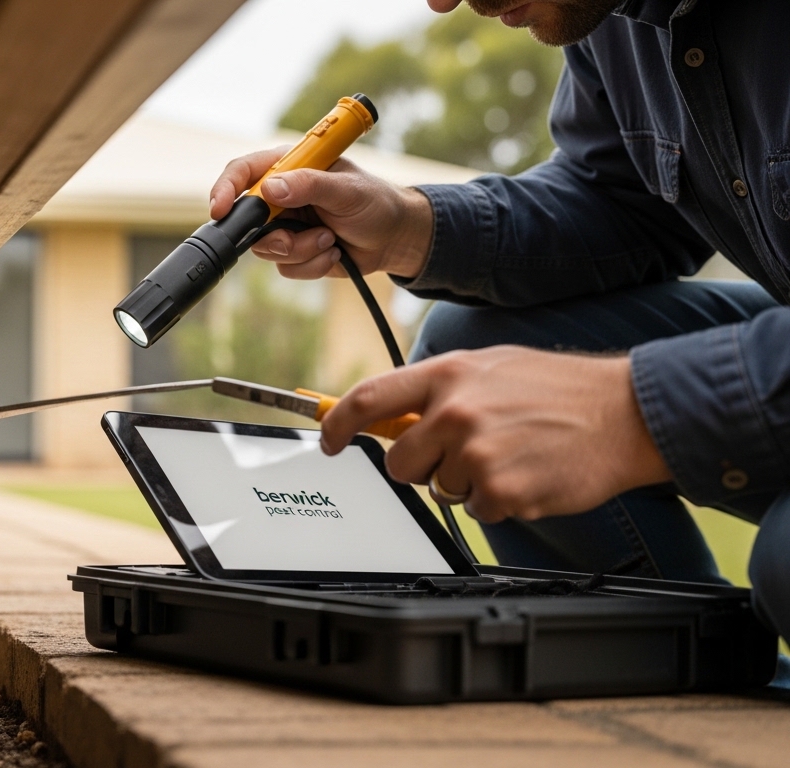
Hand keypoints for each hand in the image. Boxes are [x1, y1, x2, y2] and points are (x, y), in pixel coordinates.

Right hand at [209, 148, 433, 279]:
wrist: (394, 238)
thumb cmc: (375, 203)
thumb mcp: (346, 190)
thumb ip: (310, 185)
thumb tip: (271, 188)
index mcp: (289, 168)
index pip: (244, 172)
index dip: (226, 188)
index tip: (220, 209)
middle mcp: (281, 196)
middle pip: (248, 219)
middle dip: (276, 235)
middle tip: (299, 237)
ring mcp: (285, 225)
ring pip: (267, 249)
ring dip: (302, 250)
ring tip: (330, 240)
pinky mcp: (294, 250)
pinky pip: (285, 267)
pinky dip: (311, 265)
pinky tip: (333, 252)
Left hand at [318, 346, 672, 523]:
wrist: (626, 412)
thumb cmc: (560, 390)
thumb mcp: (491, 367)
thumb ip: (438, 388)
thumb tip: (388, 412)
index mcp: (448, 375)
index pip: (368, 399)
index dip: (338, 425)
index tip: (329, 441)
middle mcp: (456, 412)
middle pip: (400, 463)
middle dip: (421, 468)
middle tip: (460, 456)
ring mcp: (477, 454)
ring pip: (441, 490)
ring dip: (469, 483)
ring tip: (511, 455)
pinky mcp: (502, 491)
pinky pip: (478, 512)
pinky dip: (500, 502)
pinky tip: (528, 475)